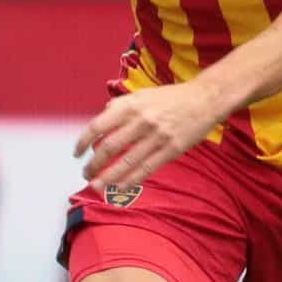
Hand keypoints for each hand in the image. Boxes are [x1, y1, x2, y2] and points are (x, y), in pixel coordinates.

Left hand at [75, 82, 225, 191]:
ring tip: (97, 185)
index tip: (77, 153)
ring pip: (126, 163)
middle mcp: (141, 121)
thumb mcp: (142, 94)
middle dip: (93, 165)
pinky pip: (146, 169)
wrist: (204, 99)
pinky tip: (120, 187)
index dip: (83, 142)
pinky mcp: (171, 150)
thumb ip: (121, 105)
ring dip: (108, 177)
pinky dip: (130, 180)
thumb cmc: (172, 97)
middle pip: (108, 148)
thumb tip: (103, 115)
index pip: (97, 126)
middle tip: (86, 173)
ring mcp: (156, 137)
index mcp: (130, 105)